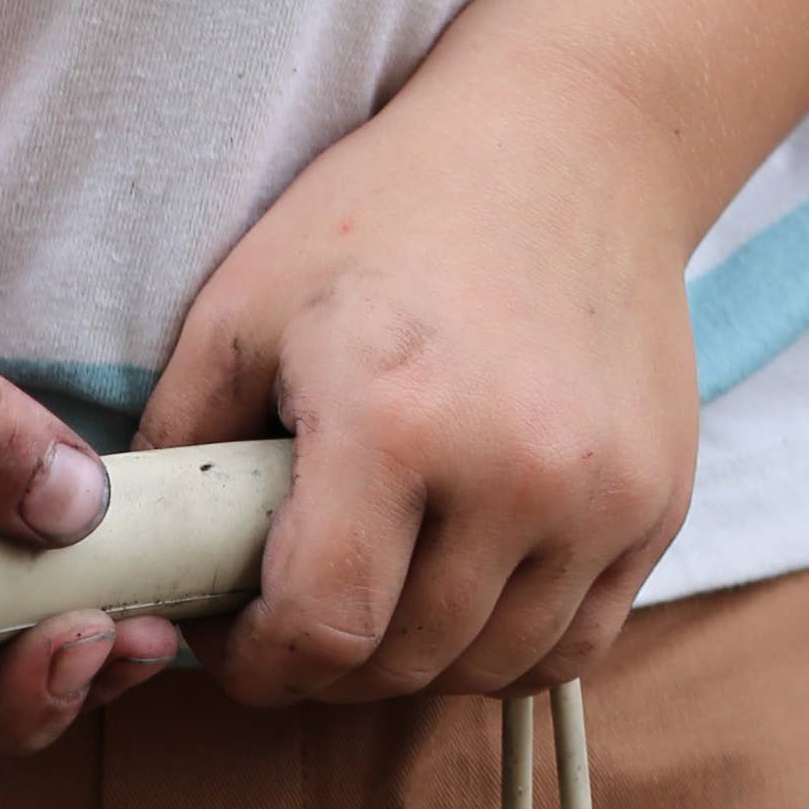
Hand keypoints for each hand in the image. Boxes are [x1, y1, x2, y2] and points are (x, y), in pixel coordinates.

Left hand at [137, 71, 700, 705]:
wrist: (575, 139)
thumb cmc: (391, 212)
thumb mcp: (246, 303)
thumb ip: (184, 443)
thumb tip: (148, 559)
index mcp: (395, 422)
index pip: (323, 630)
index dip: (262, 665)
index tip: (236, 645)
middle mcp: (517, 474)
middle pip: (402, 663)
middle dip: (326, 667)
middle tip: (291, 622)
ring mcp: (604, 497)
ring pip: (490, 669)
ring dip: (416, 663)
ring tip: (374, 604)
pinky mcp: (660, 504)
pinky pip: (573, 643)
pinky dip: (505, 644)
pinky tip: (458, 592)